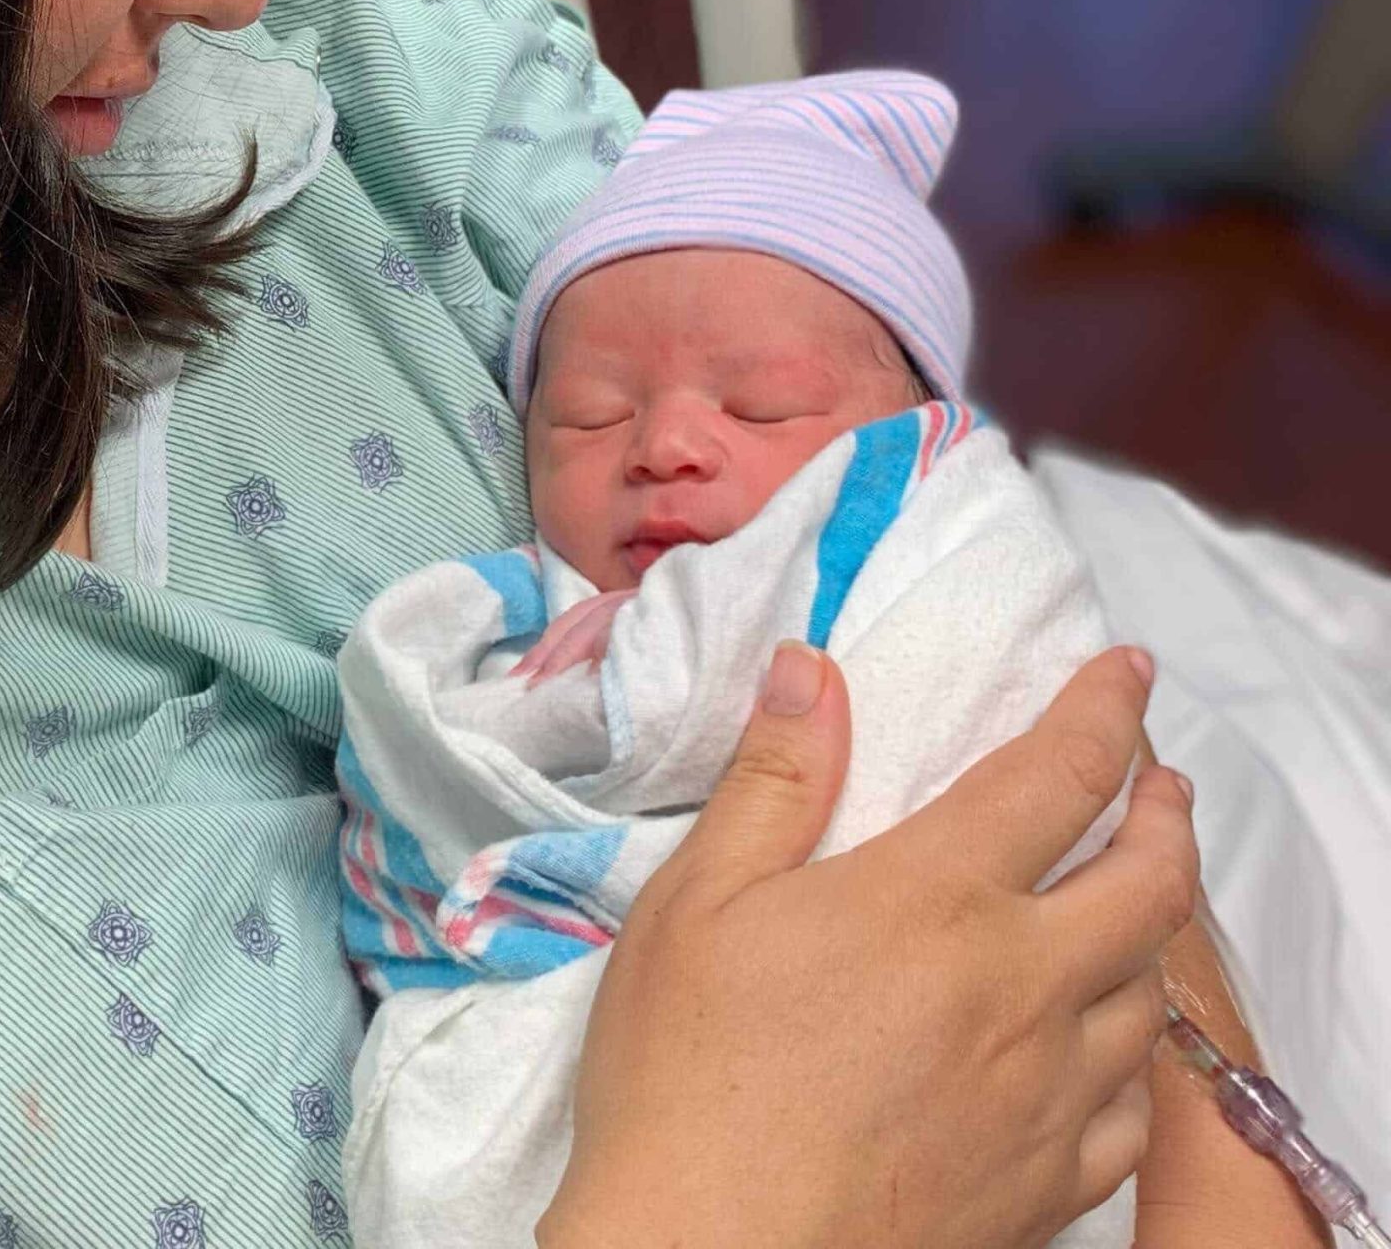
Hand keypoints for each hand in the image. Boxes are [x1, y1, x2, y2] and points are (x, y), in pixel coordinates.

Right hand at [539, 642, 1199, 1248]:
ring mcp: (1047, 1093)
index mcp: (935, 900)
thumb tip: (812, 668)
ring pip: (1151, 992)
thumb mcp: (694, 904)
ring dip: (1153, 926)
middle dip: (1165, 815)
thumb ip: (772, 781)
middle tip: (1156, 785)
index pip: (1058, 775)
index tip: (1125, 672)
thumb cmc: (686, 1078)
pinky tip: (1100, 1046)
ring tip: (1127, 902)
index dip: (1104, 711)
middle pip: (1148, 882)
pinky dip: (1134, 1054)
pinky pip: (1136, 1107)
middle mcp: (1019, 987)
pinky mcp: (1048, 1183)